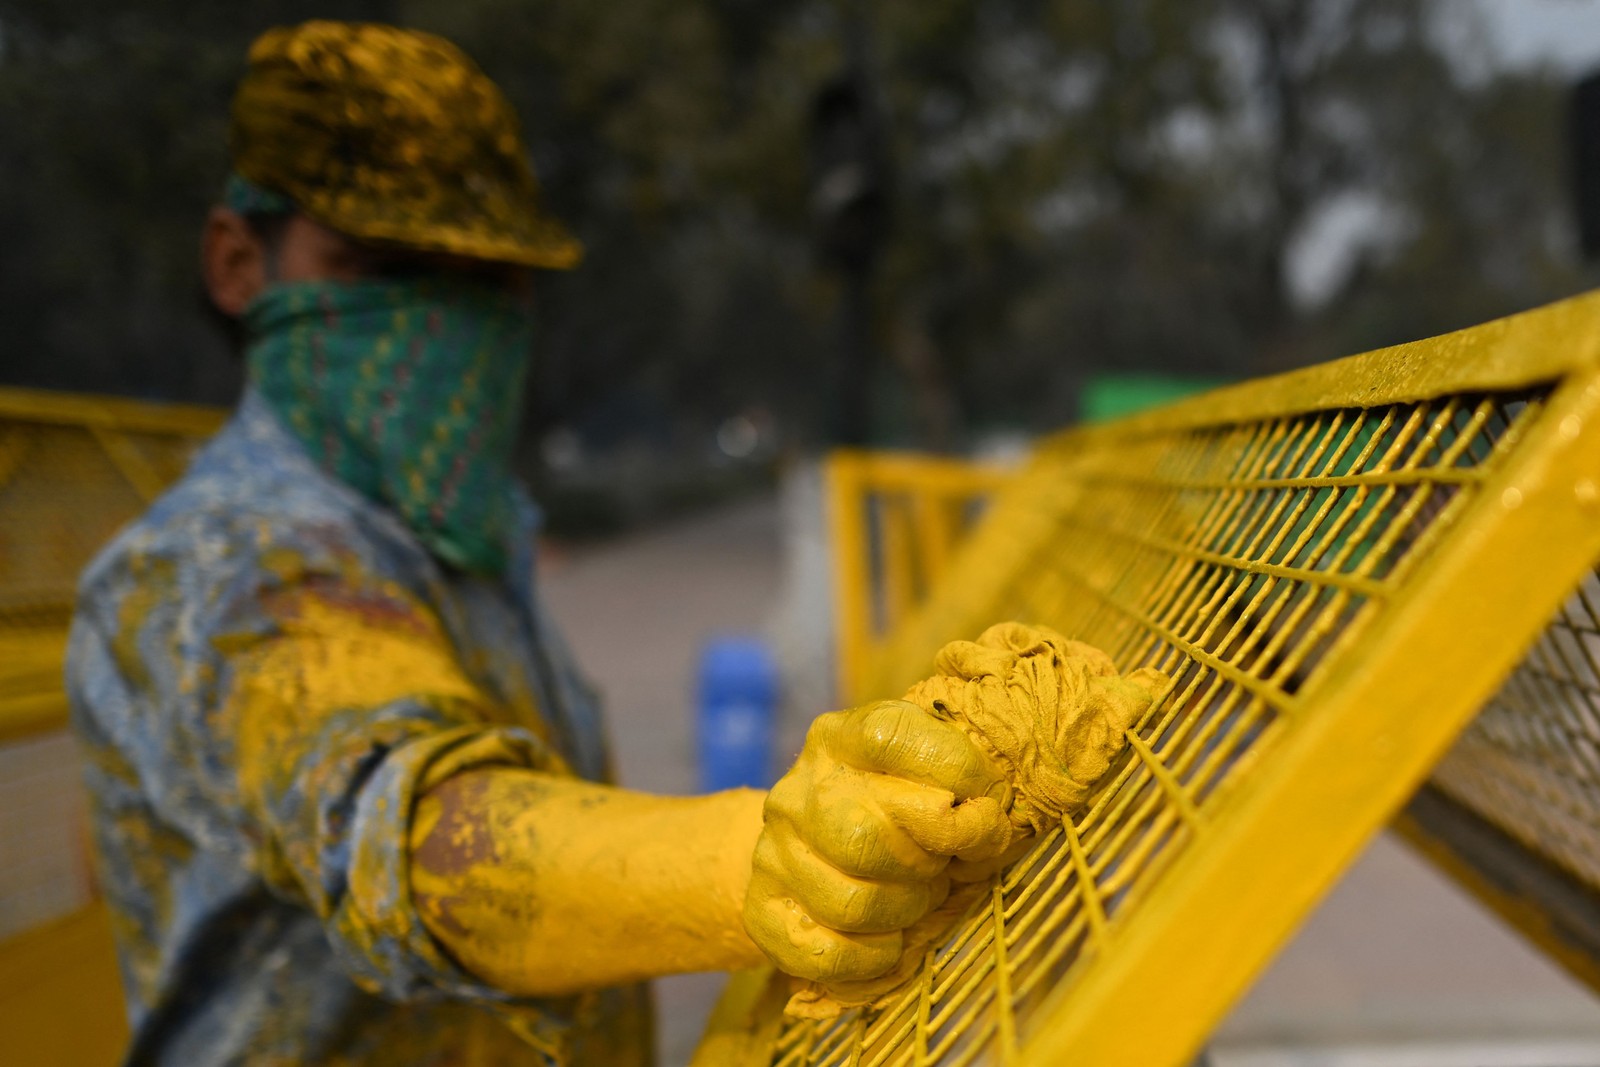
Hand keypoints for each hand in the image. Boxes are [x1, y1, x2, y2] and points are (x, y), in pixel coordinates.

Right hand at [743, 699, 1013, 982]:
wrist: (814, 849)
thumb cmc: (895, 811)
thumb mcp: (932, 776)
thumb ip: (966, 786)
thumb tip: (984, 826)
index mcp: (840, 738)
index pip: (892, 739)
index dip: (955, 775)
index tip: (983, 809)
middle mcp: (798, 790)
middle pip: (865, 838)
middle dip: (925, 864)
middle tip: (940, 866)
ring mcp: (773, 851)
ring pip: (852, 904)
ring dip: (905, 911)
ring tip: (915, 899)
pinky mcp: (764, 909)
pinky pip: (827, 953)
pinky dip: (873, 957)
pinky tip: (888, 940)